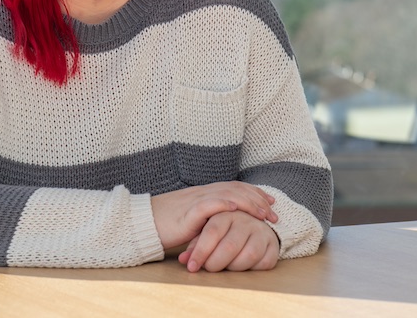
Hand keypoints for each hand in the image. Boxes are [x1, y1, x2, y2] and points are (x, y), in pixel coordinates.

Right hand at [150, 182, 278, 249]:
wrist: (142, 224)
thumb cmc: (165, 225)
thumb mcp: (192, 221)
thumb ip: (208, 220)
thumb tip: (224, 228)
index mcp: (205, 194)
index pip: (235, 188)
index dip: (254, 194)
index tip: (270, 203)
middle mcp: (203, 193)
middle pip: (236, 189)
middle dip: (258, 199)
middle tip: (274, 212)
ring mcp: (196, 200)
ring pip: (227, 194)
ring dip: (248, 203)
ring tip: (263, 212)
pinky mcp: (187, 212)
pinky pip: (208, 203)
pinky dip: (223, 203)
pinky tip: (235, 208)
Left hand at [177, 211, 279, 272]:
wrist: (253, 223)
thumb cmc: (225, 231)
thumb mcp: (207, 233)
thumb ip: (195, 245)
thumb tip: (183, 260)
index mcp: (226, 214)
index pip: (212, 232)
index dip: (200, 252)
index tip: (191, 267)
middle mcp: (245, 220)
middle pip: (229, 246)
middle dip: (215, 263)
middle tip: (209, 269)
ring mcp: (261, 231)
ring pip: (248, 255)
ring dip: (233, 267)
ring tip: (226, 267)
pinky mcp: (273, 244)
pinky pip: (263, 263)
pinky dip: (251, 269)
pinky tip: (243, 266)